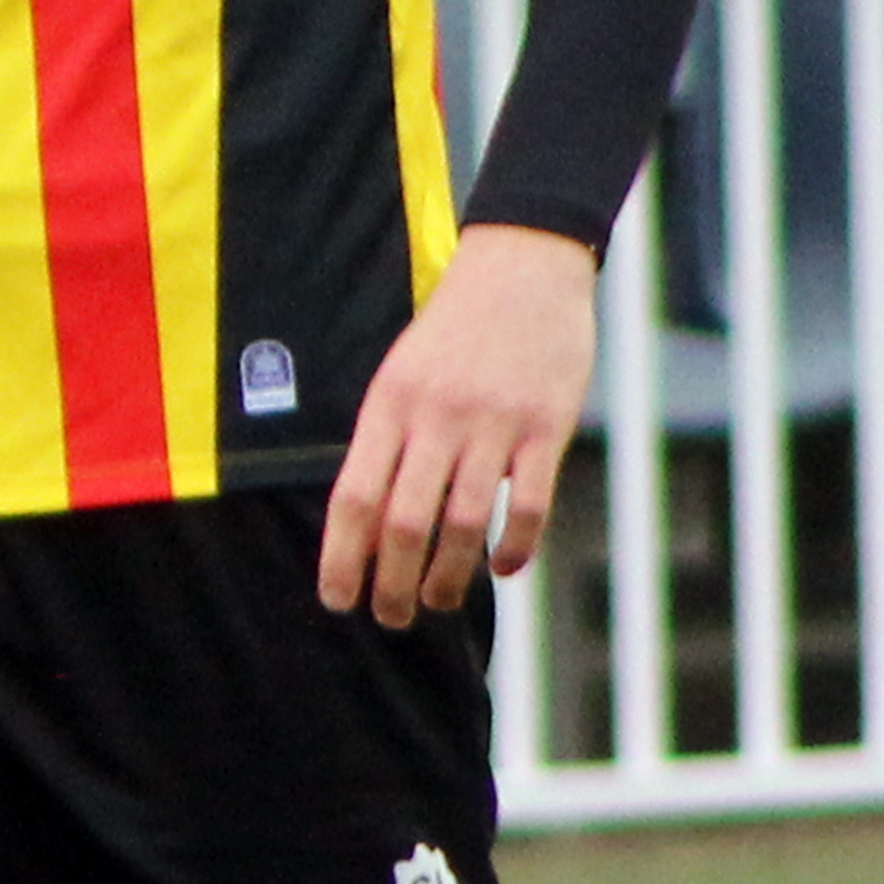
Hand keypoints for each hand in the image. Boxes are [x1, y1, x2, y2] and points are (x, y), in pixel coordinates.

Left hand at [317, 223, 598, 629]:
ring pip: (464, 524)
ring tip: (441, 603)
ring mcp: (493, 422)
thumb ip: (386, 440)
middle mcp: (436, 416)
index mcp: (389, 404)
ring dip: (449, 579)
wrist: (524, 266)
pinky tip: (502, 568)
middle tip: (393, 617)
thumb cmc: (455, 330)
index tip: (338, 601)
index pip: (354, 497)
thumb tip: (366, 526)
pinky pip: (528, 506)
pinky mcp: (545, 427)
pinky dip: (514, 548)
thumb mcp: (402, 373)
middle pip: (404, 522)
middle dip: (393, 584)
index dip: (342, 558)